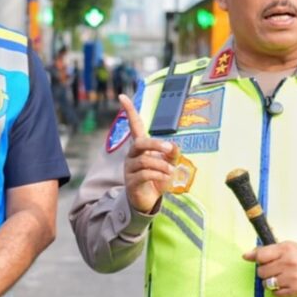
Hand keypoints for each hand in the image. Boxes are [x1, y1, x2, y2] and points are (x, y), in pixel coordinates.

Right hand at [118, 94, 177, 212]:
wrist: (148, 200)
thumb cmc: (158, 177)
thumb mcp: (169, 163)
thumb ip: (172, 153)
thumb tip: (174, 146)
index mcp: (141, 147)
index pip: (134, 126)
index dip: (129, 111)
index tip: (122, 96)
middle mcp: (132, 155)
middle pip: (140, 143)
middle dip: (156, 144)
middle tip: (169, 149)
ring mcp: (130, 168)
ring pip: (145, 160)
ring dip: (162, 165)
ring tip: (171, 172)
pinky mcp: (131, 182)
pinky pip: (145, 174)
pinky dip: (158, 175)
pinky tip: (165, 179)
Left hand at [243, 241, 296, 296]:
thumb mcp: (286, 247)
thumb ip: (266, 250)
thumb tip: (246, 256)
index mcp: (286, 249)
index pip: (260, 255)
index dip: (257, 259)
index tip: (259, 261)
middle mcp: (289, 263)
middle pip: (261, 271)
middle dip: (264, 272)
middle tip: (274, 270)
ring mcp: (292, 278)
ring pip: (267, 284)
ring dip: (269, 283)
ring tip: (278, 279)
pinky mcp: (295, 291)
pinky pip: (275, 294)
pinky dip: (277, 292)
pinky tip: (284, 286)